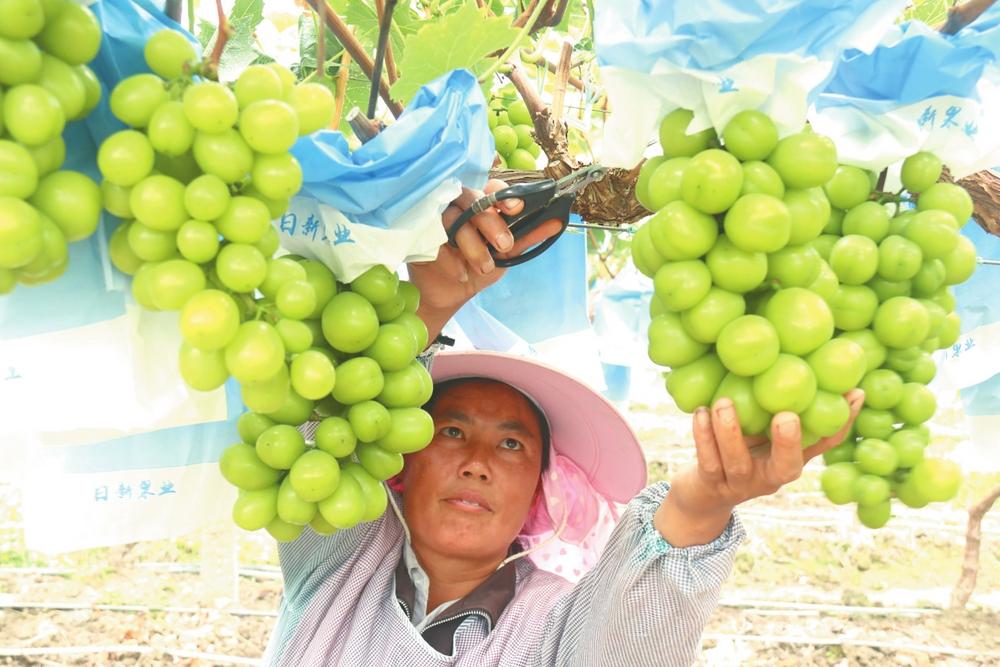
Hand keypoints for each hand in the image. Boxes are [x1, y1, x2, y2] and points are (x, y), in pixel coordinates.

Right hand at [407, 179, 562, 341]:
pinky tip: (462, 275)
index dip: (504, 194)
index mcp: (481, 206)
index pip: (492, 188)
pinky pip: (434, 242)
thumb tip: (557, 222)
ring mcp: (437, 220)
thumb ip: (528, 237)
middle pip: (472, 199)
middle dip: (490, 222)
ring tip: (484, 267)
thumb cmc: (479, 266)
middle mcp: (459, 207)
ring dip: (471, 244)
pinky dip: (450, 260)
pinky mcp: (420, 237)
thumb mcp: (507, 255)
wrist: (451, 293)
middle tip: (503, 245)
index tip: (516, 208)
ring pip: (452, 219)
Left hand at [654, 389, 865, 546]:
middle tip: (787, 415)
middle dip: (789, 442)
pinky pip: (708, 461)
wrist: (701, 495)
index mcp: (788, 460)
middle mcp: (770, 476)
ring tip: (724, 403)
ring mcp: (741, 483)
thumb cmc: (735, 451)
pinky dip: (703, 436)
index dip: (841, 422)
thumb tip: (797, 361)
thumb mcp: (759, 431)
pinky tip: (700, 412)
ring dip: (730, 431)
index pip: (822, 445)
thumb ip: (776, 407)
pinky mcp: (711, 484)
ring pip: (738, 462)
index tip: (855, 392)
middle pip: (787, 466)